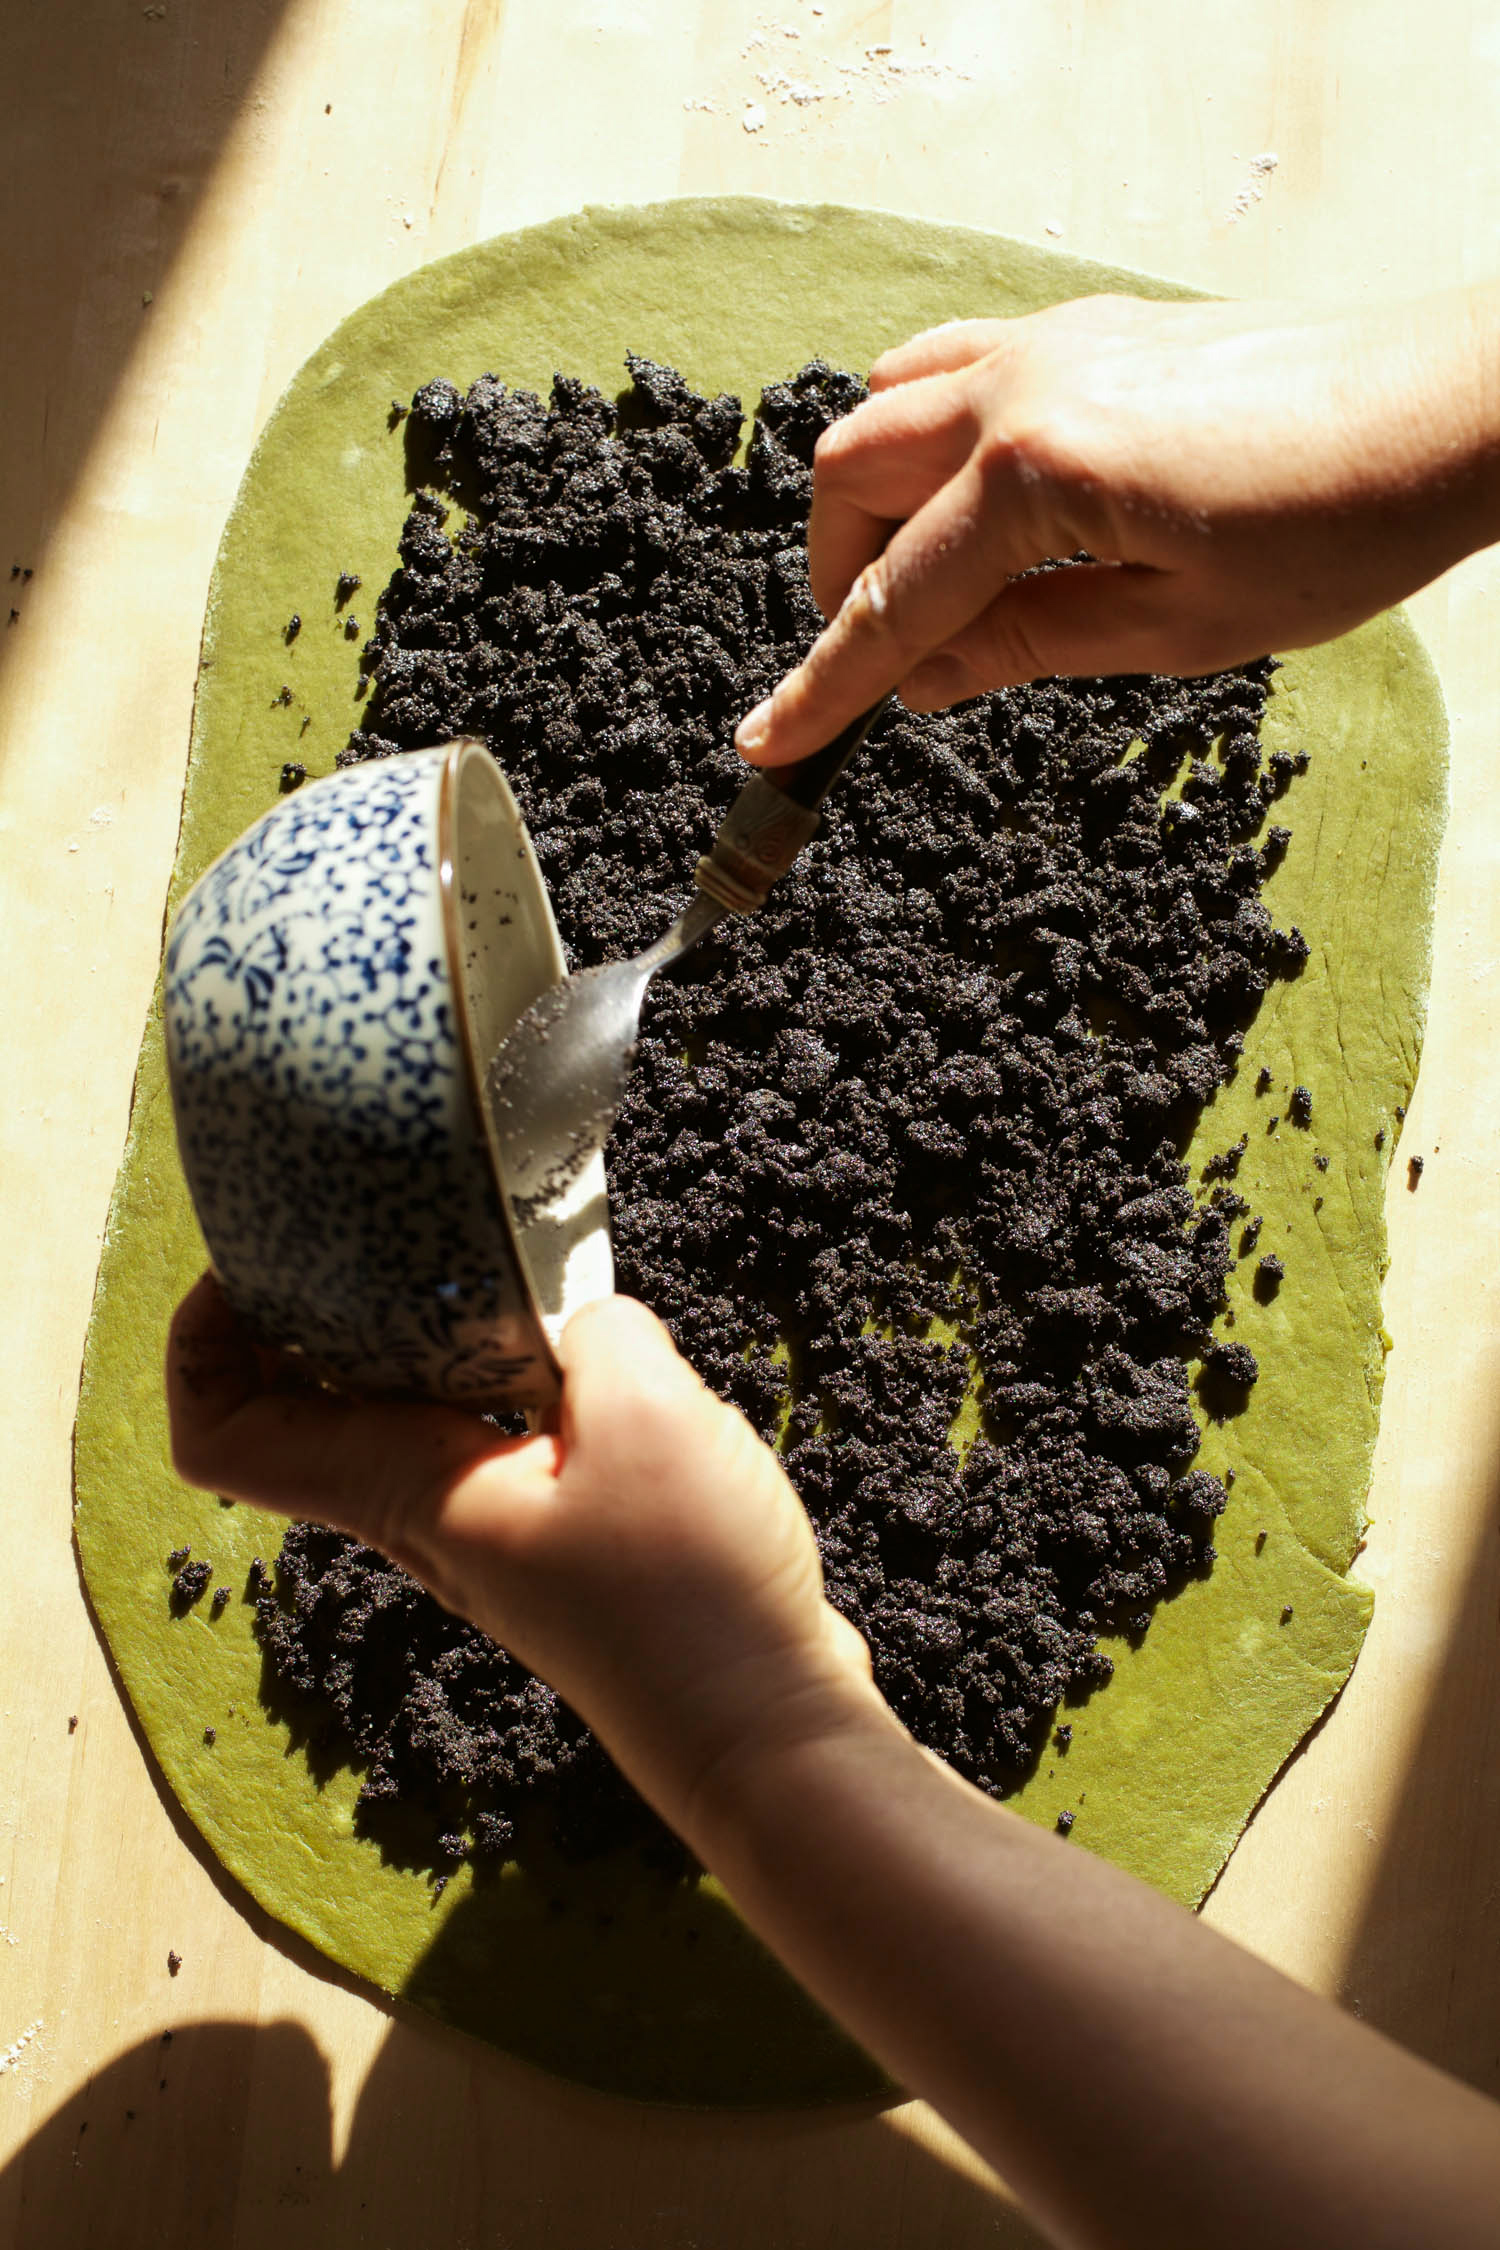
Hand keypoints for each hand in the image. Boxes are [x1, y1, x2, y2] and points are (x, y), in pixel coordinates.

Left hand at [165, 1277, 876, 1839]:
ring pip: (403, 1418)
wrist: (762, 1730)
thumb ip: (599, 1333)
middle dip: (308, 1307)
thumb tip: (586, 1316)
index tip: (249, 1262)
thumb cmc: (687, 1596)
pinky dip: (503, 1371)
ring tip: (479, 1254)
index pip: (228, 1436)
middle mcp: (426, 1517)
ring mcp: (492, 1532)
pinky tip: (582, 1340)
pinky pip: (490, 1436)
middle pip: (306, 1409)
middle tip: (366, 1222)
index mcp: (406, 1489)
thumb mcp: (648, 1416)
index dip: (202, 1345)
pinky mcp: (560, 1537)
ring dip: (415, 1333)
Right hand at [736, 287, 1499, 764]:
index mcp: (1037, 472)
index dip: (828, 684)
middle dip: (840, 576)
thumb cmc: (1337, 525)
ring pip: (888, 406)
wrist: (1448, 408)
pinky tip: (976, 501)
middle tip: (886, 660)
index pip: (896, 597)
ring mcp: (1051, 340)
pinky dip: (927, 437)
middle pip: (853, 476)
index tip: (767, 745)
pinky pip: (951, 364)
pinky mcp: (1088, 326)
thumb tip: (925, 677)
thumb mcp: (1176, 628)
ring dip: (875, 500)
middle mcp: (1020, 386)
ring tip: (929, 582)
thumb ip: (1028, 645)